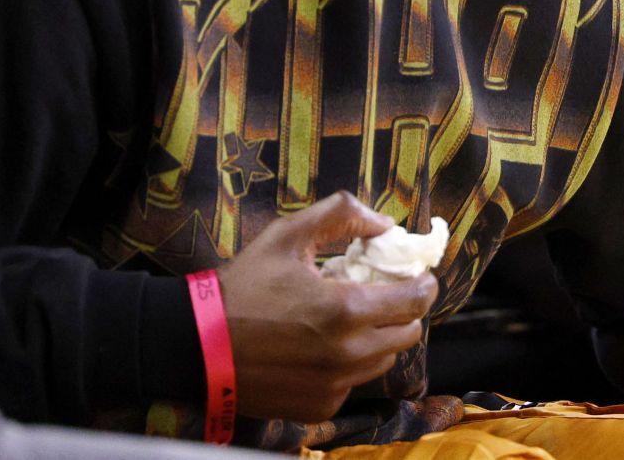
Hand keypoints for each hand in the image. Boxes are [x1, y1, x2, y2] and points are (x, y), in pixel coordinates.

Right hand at [220, 191, 438, 422]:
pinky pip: (354, 383)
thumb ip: (341, 215)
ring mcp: (334, 386)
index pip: (415, 301)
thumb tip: (385, 223)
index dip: (425, 285)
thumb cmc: (243, 286)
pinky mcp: (320, 407)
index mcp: (345, 309)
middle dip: (404, 310)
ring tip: (352, 318)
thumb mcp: (287, 235)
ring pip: (383, 361)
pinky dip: (349, 364)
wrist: (198, 345)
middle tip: (385, 293)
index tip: (421, 275)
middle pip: (407, 334)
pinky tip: (323, 346)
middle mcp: (347, 354)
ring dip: (379, 337)